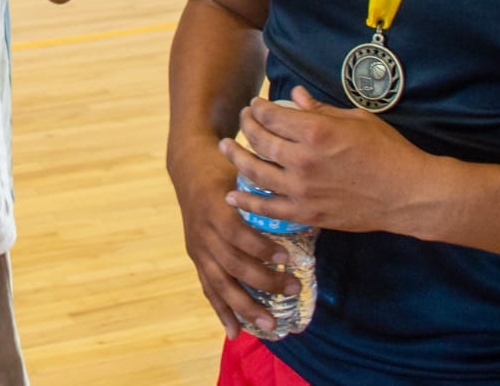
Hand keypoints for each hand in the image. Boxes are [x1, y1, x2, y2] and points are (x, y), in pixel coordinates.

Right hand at [169, 133, 306, 339]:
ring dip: (244, 306)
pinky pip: (208, 288)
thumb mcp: (244, 171)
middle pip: (231, 263)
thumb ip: (267, 192)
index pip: (237, 233)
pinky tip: (234, 332)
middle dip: (263, 281)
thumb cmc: (224, 167)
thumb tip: (311, 209)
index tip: (288, 258)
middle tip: (294, 289)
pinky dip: (221, 311)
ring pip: (219, 283)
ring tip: (270, 325)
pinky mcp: (195, 258)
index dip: (260, 249)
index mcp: (215, 206)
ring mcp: (197, 247)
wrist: (188, 167)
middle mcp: (202, 230)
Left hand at [221, 87, 432, 234]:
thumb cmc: (389, 151)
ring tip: (225, 148)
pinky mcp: (307, 214)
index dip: (259, 108)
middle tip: (241, 120)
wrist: (409, 195)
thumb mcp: (356, 120)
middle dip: (246, 126)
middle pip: (260, 141)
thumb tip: (294, 95)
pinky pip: (268, 209)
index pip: (273, 116)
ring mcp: (303, 191)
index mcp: (316, 132)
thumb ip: (321, 109)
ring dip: (237, 158)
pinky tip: (233, 194)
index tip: (256, 105)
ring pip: (256, 173)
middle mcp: (303, 161)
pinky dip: (248, 201)